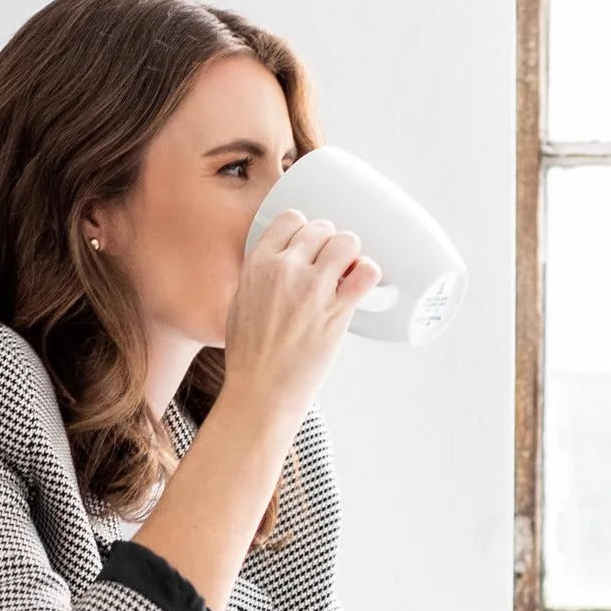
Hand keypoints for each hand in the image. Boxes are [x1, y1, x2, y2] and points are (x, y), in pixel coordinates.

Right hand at [218, 210, 377, 433]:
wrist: (260, 391)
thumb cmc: (249, 356)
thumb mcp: (241, 302)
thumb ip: (261, 276)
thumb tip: (282, 264)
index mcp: (258, 264)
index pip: (291, 220)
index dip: (305, 231)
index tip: (310, 246)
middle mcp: (285, 269)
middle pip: (321, 228)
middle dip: (329, 244)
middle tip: (331, 266)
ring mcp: (312, 288)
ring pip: (346, 242)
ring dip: (351, 255)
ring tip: (347, 274)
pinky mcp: (337, 310)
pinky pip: (366, 272)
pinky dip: (369, 274)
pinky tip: (362, 285)